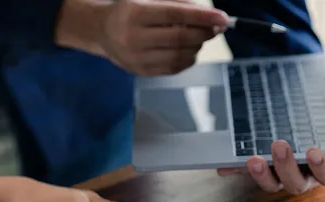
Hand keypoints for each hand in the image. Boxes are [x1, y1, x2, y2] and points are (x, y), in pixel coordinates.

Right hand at [57, 0, 227, 75]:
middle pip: (180, 38)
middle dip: (204, 33)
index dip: (202, 17)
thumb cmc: (129, 10)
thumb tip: (208, 15)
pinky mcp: (142, 72)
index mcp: (135, 13)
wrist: (102, 31)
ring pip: (180, 56)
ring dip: (198, 46)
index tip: (222, 18)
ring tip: (201, 37)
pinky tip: (190, 49)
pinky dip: (189, 59)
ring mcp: (137, 59)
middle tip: (217, 27)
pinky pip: (174, 68)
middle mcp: (134, 38)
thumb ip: (178, 4)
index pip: (176, 15)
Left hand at [218, 134, 324, 193]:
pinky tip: (222, 167)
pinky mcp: (261, 167)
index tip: (316, 151)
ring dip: (261, 174)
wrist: (314, 103)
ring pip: (272, 183)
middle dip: (287, 167)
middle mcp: (305, 176)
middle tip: (279, 145)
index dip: (322, 166)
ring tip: (251, 157)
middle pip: (296, 183)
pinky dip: (234, 170)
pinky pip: (245, 173)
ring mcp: (281, 174)